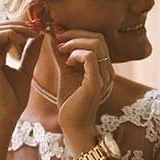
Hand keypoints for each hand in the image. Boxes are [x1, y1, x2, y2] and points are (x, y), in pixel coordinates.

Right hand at [0, 21, 42, 126]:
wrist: (6, 117)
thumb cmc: (13, 100)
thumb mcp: (25, 72)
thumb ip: (30, 54)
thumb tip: (39, 36)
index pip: (2, 33)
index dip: (19, 28)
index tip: (36, 30)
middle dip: (16, 24)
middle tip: (35, 27)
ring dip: (15, 27)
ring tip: (32, 33)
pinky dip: (11, 34)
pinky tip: (24, 40)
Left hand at [50, 29, 114, 145]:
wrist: (73, 127)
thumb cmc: (70, 102)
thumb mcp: (65, 71)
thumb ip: (61, 53)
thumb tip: (53, 32)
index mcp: (102, 67)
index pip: (96, 38)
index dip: (77, 32)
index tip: (58, 36)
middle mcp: (107, 70)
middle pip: (98, 36)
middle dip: (75, 33)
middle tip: (58, 39)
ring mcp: (103, 77)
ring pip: (95, 43)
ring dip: (74, 41)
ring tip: (60, 49)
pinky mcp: (96, 83)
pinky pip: (90, 57)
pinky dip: (76, 53)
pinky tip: (66, 61)